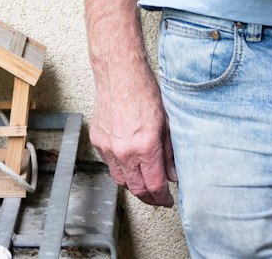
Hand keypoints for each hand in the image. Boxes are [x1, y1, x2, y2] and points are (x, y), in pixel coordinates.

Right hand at [90, 60, 176, 206]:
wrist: (119, 73)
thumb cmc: (144, 90)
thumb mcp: (167, 122)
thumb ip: (169, 152)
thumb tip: (173, 174)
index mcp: (145, 146)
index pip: (155, 185)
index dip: (163, 198)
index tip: (167, 200)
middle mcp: (125, 151)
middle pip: (137, 189)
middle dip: (150, 198)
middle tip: (158, 198)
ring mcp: (109, 147)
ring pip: (121, 180)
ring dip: (134, 186)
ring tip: (145, 184)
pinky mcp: (98, 141)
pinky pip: (110, 165)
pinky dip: (121, 170)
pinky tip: (130, 165)